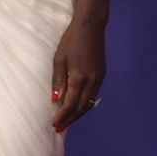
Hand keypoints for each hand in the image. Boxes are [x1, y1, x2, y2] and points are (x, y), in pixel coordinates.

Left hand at [51, 15, 105, 130]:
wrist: (90, 26)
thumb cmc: (71, 41)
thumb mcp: (59, 60)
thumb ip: (58, 82)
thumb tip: (56, 100)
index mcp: (80, 78)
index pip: (70, 104)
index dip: (62, 116)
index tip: (54, 125)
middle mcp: (92, 81)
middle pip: (81, 108)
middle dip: (70, 119)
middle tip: (59, 128)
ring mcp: (99, 79)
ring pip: (89, 103)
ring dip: (78, 114)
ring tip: (67, 121)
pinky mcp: (102, 75)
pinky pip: (93, 95)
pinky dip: (85, 104)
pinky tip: (77, 107)